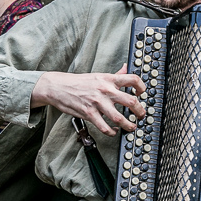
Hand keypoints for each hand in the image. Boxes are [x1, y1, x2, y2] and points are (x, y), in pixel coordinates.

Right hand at [31, 64, 145, 135]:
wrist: (58, 87)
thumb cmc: (78, 82)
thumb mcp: (98, 75)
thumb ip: (114, 74)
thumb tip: (125, 68)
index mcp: (108, 79)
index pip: (132, 80)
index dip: (142, 87)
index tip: (142, 94)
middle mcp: (105, 90)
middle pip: (131, 101)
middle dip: (140, 111)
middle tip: (141, 115)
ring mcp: (97, 103)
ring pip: (120, 118)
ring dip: (129, 125)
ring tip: (131, 127)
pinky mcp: (89, 114)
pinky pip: (104, 127)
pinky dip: (112, 132)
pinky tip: (113, 131)